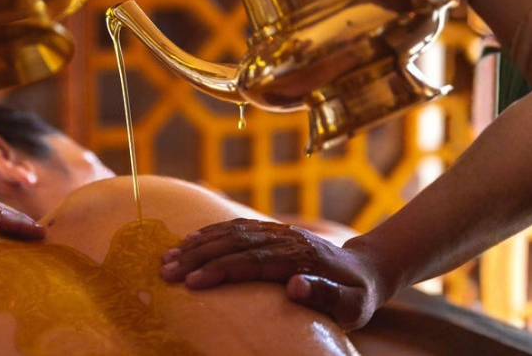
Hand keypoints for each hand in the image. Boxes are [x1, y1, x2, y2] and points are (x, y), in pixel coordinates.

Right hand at [160, 218, 384, 329]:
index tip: (192, 282)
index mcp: (300, 257)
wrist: (366, 268)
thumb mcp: (352, 305)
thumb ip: (326, 295)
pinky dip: (211, 232)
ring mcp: (278, 232)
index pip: (252, 261)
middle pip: (234, 243)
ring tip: (168, 256)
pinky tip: (190, 240)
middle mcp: (285, 239)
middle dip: (197, 256)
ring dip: (198, 243)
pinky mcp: (273, 231)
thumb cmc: (356, 295)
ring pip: (231, 232)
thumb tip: (295, 287)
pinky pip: (237, 226)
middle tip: (166, 270)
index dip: (220, 270)